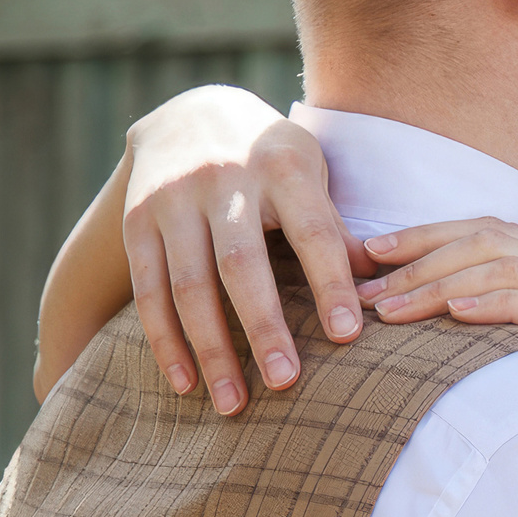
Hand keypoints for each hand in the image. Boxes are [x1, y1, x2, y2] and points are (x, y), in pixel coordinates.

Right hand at [122, 86, 373, 412]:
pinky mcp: (135, 221)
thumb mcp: (311, 173)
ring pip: (189, 283)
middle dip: (263, 326)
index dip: (330, 284)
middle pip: (242, 263)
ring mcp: (173, 199)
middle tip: (285, 382)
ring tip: (233, 403)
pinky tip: (185, 384)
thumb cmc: (272, 158)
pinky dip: (165, 341)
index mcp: (283, 167)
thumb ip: (337, 228)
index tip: (349, 336)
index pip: (312, 232)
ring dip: (210, 348)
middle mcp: (223, 180)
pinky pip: (147, 289)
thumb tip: (382, 287)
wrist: (188, 112)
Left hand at [363, 218, 517, 484]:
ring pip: (507, 267)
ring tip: (391, 307)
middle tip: (360, 283)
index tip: (366, 255)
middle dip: (416, 258)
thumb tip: (453, 339)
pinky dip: (499, 302)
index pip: (485, 232)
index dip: (423, 238)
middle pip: (486, 240)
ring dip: (440, 283)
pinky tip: (458, 311)